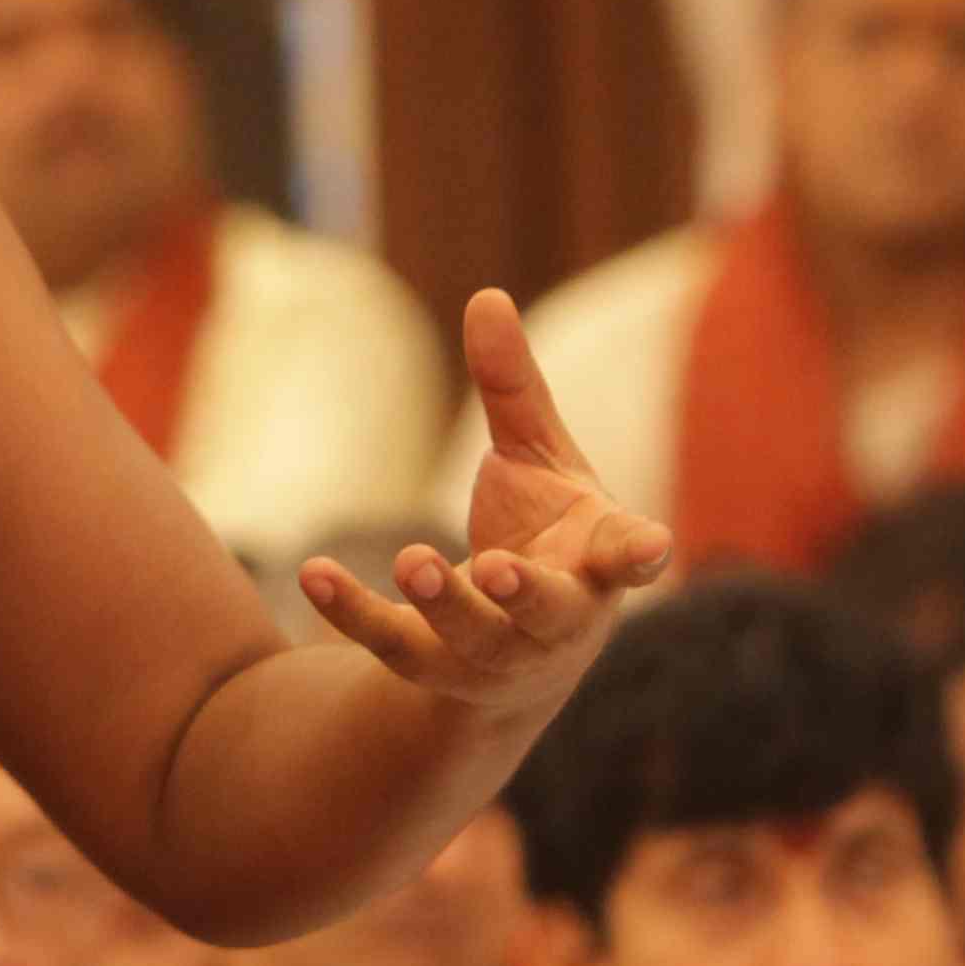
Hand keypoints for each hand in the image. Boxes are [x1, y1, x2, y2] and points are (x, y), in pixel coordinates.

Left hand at [294, 291, 673, 727]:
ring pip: (474, 638)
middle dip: (525, 594)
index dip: (640, 554)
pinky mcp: (436, 669)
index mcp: (597, 561)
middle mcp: (556, 619)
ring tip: (413, 560)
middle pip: (547, 613)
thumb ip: (514, 388)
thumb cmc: (544, 537)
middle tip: (498, 567)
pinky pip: (393, 645)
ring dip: (445, 602)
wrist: (513, 657)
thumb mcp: (537, 459)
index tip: (650, 549)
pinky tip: (313, 573)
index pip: (627, 558)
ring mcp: (497, 653)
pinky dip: (352, 612)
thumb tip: (486, 296)